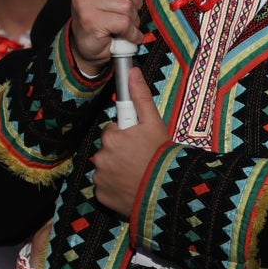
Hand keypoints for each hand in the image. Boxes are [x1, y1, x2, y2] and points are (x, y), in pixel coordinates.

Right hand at [68, 0, 143, 73]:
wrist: (88, 46)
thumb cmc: (102, 13)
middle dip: (133, 2)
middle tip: (122, 11)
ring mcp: (83, 2)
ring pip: (128, 5)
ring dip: (132, 19)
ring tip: (121, 24)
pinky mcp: (90, 21)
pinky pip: (125, 22)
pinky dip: (131, 33)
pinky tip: (123, 35)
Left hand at [91, 65, 168, 217]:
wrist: (166, 192)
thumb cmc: (161, 157)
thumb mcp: (155, 123)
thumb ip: (141, 97)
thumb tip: (132, 72)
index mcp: (111, 137)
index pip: (112, 131)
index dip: (127, 135)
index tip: (139, 144)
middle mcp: (101, 157)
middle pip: (108, 150)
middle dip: (120, 152)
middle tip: (141, 159)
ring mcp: (100, 178)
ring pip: (106, 168)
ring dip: (117, 170)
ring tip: (138, 174)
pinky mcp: (102, 196)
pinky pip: (105, 187)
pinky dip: (115, 187)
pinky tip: (131, 187)